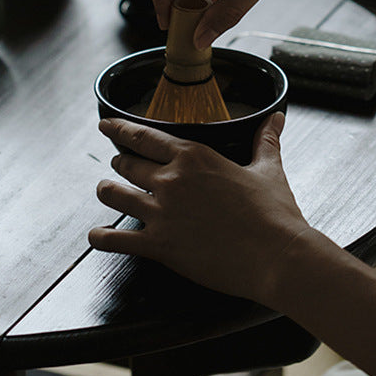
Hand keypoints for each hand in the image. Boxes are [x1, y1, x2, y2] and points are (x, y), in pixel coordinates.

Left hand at [88, 112, 310, 307]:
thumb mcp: (269, 171)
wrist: (278, 257)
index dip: (119, 129)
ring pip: (114, 195)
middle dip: (119, 162)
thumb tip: (277, 119)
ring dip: (107, 191)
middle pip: (127, 164)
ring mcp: (162, 213)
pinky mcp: (160, 245)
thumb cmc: (275, 215)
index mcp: (194, 156)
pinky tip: (97, 236)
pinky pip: (116, 240)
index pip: (145, 137)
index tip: (107, 125)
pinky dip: (102, 237)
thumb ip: (266, 142)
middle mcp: (172, 180)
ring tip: (106, 191)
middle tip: (117, 164)